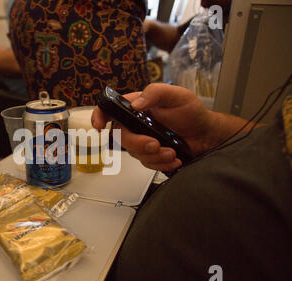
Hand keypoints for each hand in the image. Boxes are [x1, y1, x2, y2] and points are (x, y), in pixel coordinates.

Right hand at [92, 83, 217, 171]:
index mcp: (137, 106)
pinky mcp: (150, 155)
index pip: (110, 109)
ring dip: (154, 156)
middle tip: (156, 144)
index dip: (99, 116)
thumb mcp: (177, 95)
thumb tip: (136, 103)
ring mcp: (142, 140)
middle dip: (138, 144)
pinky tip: (173, 157)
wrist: (206, 136)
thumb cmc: (192, 113)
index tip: (99, 126)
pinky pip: (146, 164)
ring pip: (134, 153)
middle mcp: (136, 123)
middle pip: (121, 137)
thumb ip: (155, 93)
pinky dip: (161, 164)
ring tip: (171, 151)